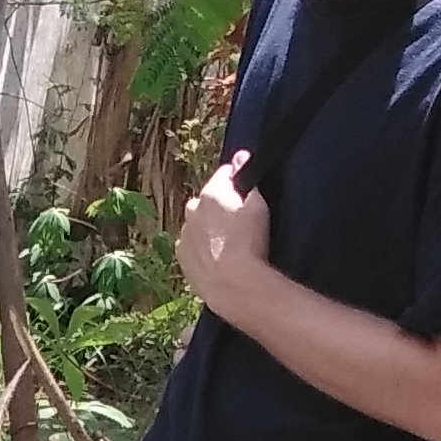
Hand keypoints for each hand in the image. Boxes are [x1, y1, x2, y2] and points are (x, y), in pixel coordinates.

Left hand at [176, 151, 273, 304]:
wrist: (233, 284)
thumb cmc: (250, 242)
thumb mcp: (258, 206)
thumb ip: (247, 178)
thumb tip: (240, 156)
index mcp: (212, 193)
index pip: (224, 174)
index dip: (237, 180)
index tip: (246, 190)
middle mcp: (192, 209)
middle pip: (207, 199)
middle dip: (219, 205)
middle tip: (238, 222)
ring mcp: (184, 234)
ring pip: (197, 223)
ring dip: (208, 228)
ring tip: (228, 244)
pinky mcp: (182, 257)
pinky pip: (192, 245)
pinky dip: (201, 247)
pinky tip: (216, 258)